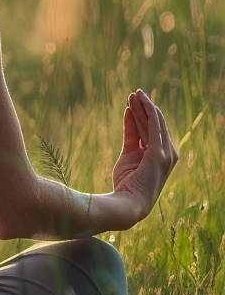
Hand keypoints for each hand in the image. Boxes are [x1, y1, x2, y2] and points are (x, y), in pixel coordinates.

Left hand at [111, 89, 178, 225]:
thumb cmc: (126, 183)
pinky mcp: (159, 154)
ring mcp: (166, 154)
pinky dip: (148, 111)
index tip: (132, 101)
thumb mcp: (128, 153)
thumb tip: (129, 114)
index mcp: (161, 155)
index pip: (153, 130)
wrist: (128, 202)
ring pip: (154, 123)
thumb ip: (131, 133)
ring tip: (134, 93)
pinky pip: (154, 127)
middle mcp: (168, 154)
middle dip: (144, 107)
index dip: (143, 114)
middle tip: (134, 92)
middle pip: (155, 124)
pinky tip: (141, 101)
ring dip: (144, 107)